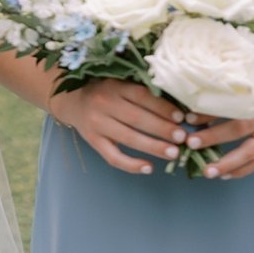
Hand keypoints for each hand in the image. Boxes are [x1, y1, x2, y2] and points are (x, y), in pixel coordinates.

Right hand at [48, 78, 187, 173]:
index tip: (181, 118)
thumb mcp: (119, 84)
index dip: (162, 107)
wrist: (70, 100)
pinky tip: (149, 168)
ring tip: (174, 153)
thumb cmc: (104, 91)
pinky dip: (131, 165)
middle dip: (162, 129)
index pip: (141, 96)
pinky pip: (112, 156)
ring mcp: (96, 123)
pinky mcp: (92, 140)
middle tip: (183, 138)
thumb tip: (177, 109)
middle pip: (137, 118)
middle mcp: (103, 104)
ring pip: (128, 138)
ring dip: (153, 147)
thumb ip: (141, 92)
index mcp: (114, 86)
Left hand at [184, 84, 253, 179]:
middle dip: (213, 138)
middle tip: (190, 144)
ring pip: (251, 153)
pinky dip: (242, 170)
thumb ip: (223, 95)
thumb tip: (190, 108)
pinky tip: (225, 175)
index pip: (231, 106)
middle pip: (240, 130)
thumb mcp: (245, 87)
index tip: (187, 118)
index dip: (209, 113)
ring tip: (208, 171)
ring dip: (228, 164)